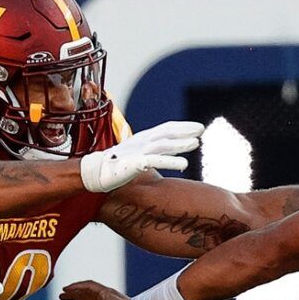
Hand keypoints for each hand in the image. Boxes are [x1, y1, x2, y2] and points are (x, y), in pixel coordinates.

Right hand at [79, 119, 203, 192]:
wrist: (96, 173)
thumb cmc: (117, 165)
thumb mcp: (138, 154)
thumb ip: (154, 152)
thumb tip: (170, 153)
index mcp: (143, 139)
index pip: (165, 128)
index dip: (182, 127)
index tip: (197, 128)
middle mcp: (142, 142)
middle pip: (167, 133)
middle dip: (185, 130)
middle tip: (201, 129)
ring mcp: (138, 152)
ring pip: (164, 145)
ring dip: (180, 144)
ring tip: (196, 143)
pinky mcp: (135, 163)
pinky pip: (155, 161)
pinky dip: (170, 161)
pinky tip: (184, 164)